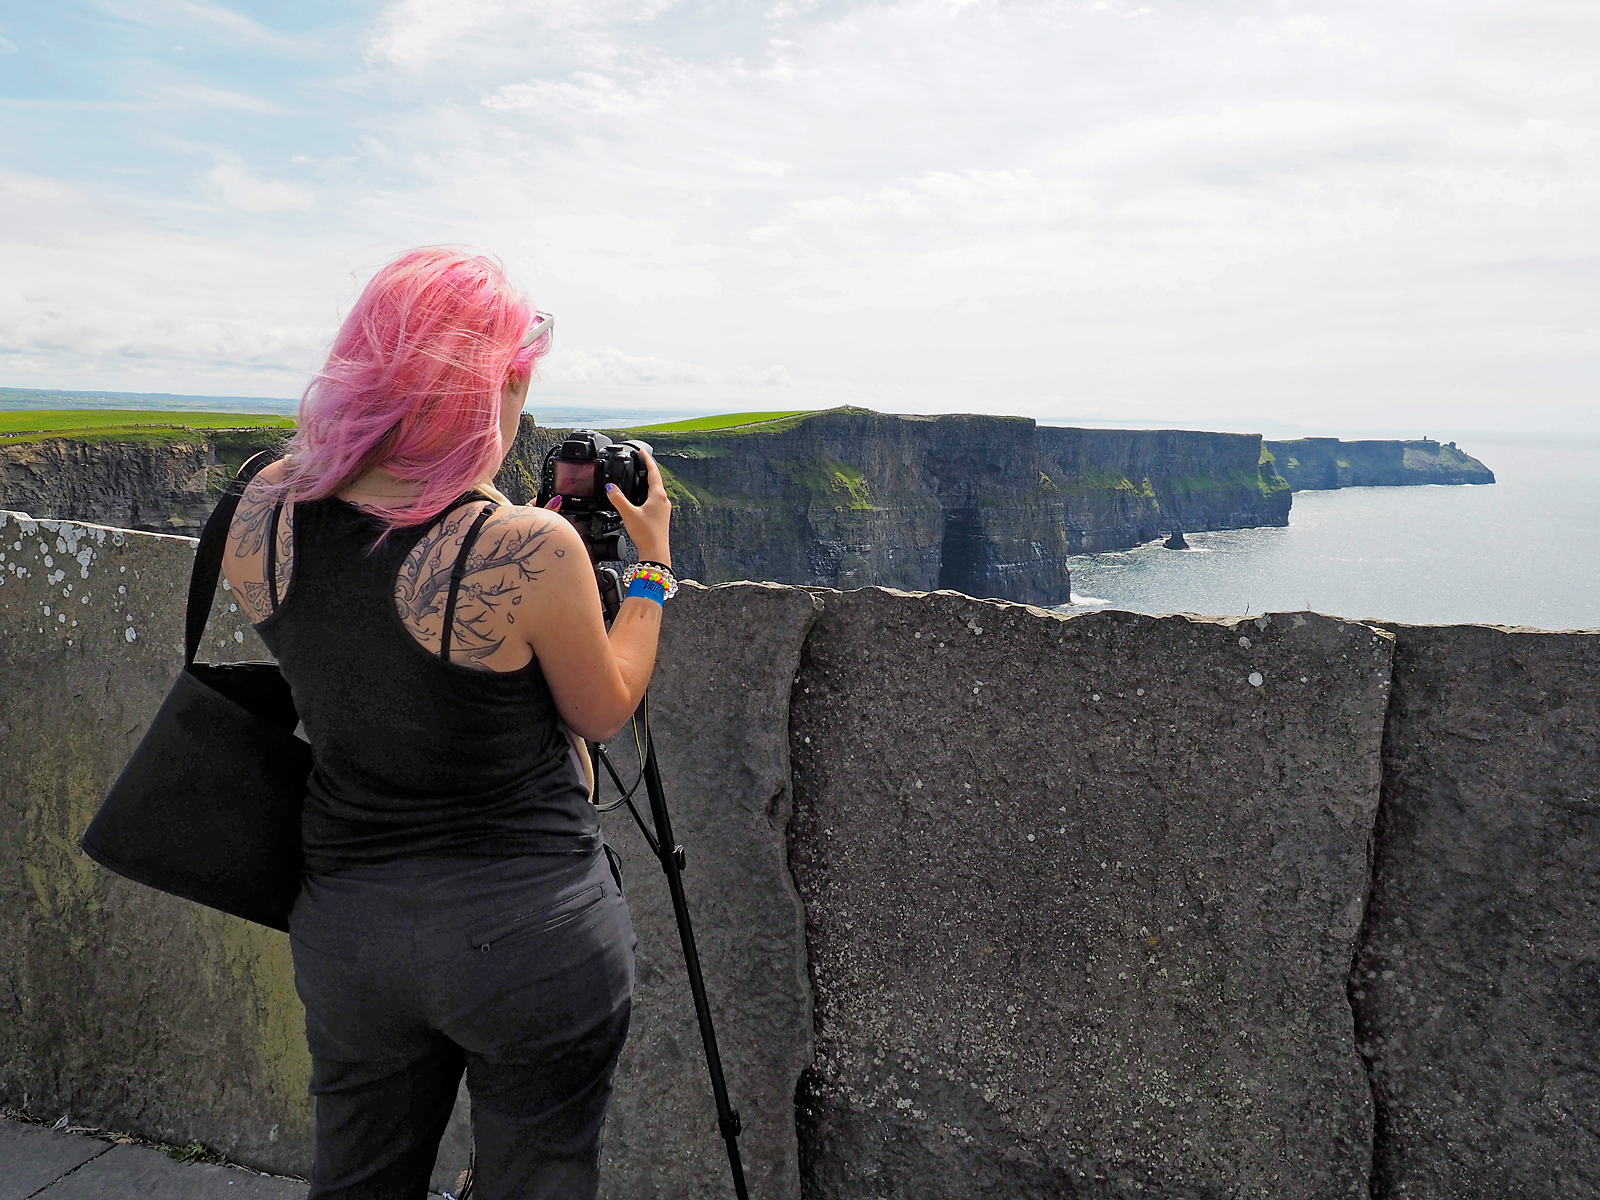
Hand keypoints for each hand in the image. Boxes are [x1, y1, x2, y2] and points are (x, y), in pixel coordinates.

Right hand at [608, 451, 671, 566]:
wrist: (656, 552)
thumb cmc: (646, 534)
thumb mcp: (628, 513)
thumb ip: (618, 499)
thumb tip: (610, 487)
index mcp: (658, 495)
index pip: (653, 471)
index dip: (647, 460)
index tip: (641, 451)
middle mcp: (663, 500)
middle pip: (656, 480)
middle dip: (648, 469)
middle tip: (640, 461)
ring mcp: (663, 509)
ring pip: (656, 490)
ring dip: (648, 482)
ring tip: (640, 477)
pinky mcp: (661, 517)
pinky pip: (655, 500)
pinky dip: (648, 494)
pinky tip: (641, 499)